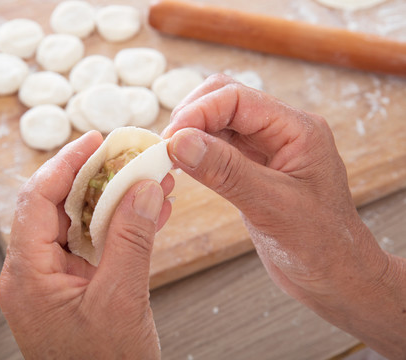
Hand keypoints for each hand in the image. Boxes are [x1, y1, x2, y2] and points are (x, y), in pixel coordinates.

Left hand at [0, 131, 173, 358]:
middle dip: (94, 178)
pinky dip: (117, 226)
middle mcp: (32, 273)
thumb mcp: (121, 300)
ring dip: (111, 200)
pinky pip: (90, 245)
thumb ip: (132, 239)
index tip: (94, 140)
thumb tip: (143, 188)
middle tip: (124, 156)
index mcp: (28, 275)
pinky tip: (146, 212)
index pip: (37, 201)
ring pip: (77, 223)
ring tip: (144, 179)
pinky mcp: (71, 287)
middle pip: (56, 207)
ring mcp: (51, 281)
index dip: (65, 163)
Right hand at [163, 74, 405, 358]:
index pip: (237, 99)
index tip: (169, 139)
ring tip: (168, 157)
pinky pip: (218, 148)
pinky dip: (196, 152)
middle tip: (166, 146)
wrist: (335, 277)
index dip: (198, 113)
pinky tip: (182, 167)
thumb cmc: (321, 245)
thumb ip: (226, 171)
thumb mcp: (271, 206)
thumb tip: (179, 142)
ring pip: (218, 122)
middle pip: (225, 100)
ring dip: (191, 133)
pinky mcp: (253, 170)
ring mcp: (266, 150)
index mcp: (297, 129)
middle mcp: (281, 132)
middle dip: (192, 116)